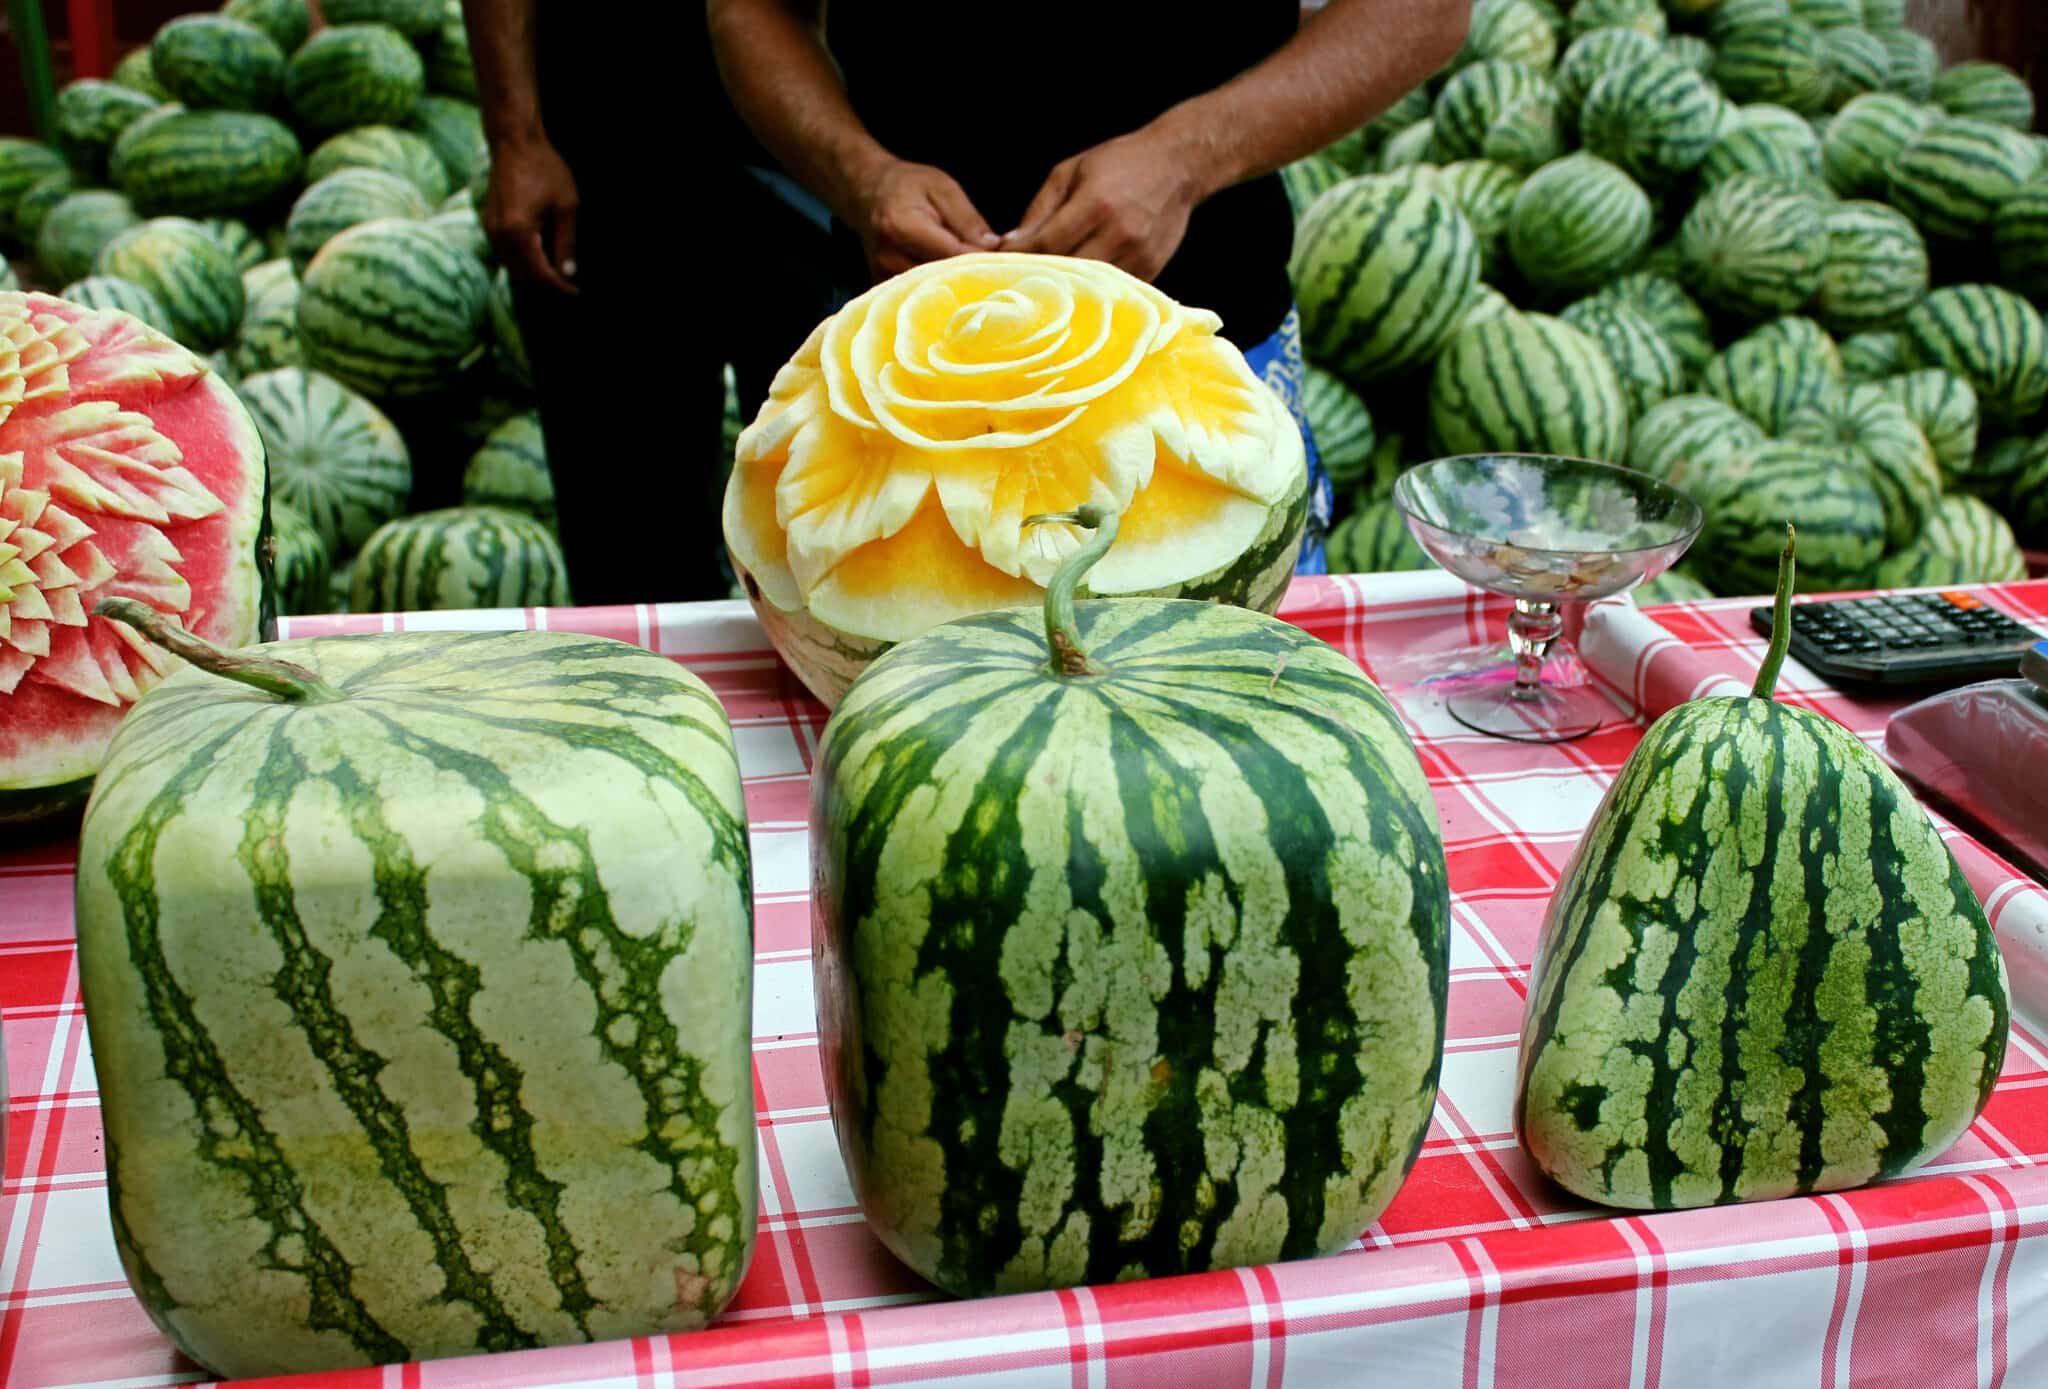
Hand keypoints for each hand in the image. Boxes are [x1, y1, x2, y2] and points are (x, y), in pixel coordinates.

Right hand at [485, 137, 578, 294]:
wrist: (514, 142)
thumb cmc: (544, 169)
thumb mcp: (566, 206)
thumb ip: (566, 243)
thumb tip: (568, 273)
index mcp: (519, 232)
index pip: (540, 273)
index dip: (560, 286)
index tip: (576, 292)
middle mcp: (500, 235)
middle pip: (523, 276)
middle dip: (546, 285)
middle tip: (568, 285)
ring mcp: (491, 230)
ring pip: (512, 267)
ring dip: (533, 275)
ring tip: (557, 274)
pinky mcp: (489, 224)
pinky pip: (505, 254)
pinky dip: (522, 262)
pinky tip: (540, 257)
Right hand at [846, 158, 998, 280]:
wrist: (866, 194)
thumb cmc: (908, 186)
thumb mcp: (942, 188)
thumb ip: (967, 219)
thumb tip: (994, 248)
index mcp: (902, 227)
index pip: (953, 255)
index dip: (981, 258)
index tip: (1001, 256)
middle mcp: (889, 257)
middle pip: (942, 278)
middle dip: (970, 274)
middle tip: (993, 267)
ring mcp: (883, 276)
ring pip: (932, 292)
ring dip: (955, 285)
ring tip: (971, 272)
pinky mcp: (884, 290)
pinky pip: (918, 297)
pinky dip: (937, 291)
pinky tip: (950, 282)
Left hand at [1000, 129, 1205, 280]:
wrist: (1178, 165)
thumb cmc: (1119, 163)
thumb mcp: (1070, 172)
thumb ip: (1040, 209)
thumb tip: (1008, 244)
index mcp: (1095, 204)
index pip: (1046, 243)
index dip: (1018, 256)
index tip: (999, 262)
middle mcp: (1118, 233)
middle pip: (1066, 270)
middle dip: (1037, 275)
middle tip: (1015, 280)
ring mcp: (1138, 254)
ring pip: (1089, 287)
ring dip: (1064, 289)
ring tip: (1042, 287)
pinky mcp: (1151, 269)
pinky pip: (1112, 290)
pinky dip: (1091, 291)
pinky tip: (1075, 288)